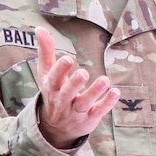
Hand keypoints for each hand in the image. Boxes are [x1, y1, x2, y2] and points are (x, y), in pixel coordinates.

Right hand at [35, 26, 120, 148]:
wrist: (55, 128)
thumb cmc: (53, 92)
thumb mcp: (46, 73)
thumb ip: (45, 51)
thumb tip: (39, 28)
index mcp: (51, 87)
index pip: (54, 78)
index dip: (60, 69)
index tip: (68, 59)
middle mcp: (62, 101)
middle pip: (67, 93)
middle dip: (74, 83)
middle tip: (84, 73)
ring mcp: (76, 112)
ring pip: (84, 103)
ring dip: (94, 92)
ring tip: (105, 80)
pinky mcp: (89, 119)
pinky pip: (98, 112)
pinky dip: (107, 104)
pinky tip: (116, 92)